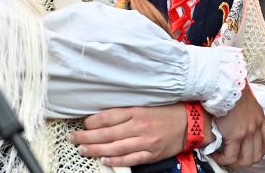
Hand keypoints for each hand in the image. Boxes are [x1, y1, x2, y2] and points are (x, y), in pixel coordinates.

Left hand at [72, 103, 212, 167]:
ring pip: (115, 148)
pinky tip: (104, 160)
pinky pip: (130, 159)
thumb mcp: (146, 104)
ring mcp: (145, 142)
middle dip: (87, 137)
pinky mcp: (151, 154)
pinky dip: (115, 161)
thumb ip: (126, 110)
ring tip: (82, 149)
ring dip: (96, 150)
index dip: (92, 122)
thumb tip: (103, 116)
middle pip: (107, 133)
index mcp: (137, 111)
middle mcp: (139, 126)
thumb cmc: (167, 112)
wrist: (191, 123)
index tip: (81, 123)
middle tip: (73, 138)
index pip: (108, 117)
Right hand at [212, 83, 264, 168]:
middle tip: (233, 157)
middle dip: (245, 160)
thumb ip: (243, 114)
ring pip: (246, 160)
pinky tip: (216, 155)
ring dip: (235, 163)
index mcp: (260, 117)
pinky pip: (231, 156)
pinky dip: (223, 160)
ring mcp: (248, 131)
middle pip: (257, 154)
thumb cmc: (228, 87)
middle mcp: (257, 125)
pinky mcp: (236, 134)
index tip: (247, 151)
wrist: (223, 83)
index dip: (259, 151)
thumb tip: (234, 124)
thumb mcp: (243, 101)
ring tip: (224, 158)